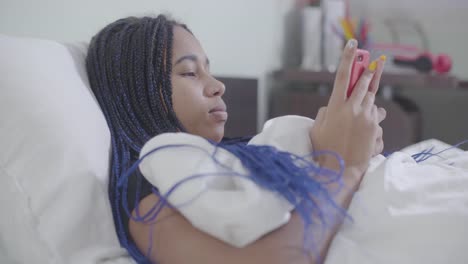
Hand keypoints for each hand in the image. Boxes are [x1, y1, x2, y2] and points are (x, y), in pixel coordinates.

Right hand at [310, 39, 386, 174]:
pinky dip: (372, 120)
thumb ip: (325, 112)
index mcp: (336, 106)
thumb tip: (333, 106)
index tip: (354, 45)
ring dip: (369, 99)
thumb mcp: (316, 128)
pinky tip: (365, 130)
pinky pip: (376, 117)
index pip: (342, 76)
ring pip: (372, 100)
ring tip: (362, 108)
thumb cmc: (324, 150)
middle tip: (373, 64)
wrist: (341, 170)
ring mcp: (367, 118)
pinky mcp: (376, 128)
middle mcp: (353, 108)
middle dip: (369, 73)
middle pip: (364, 83)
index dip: (348, 58)